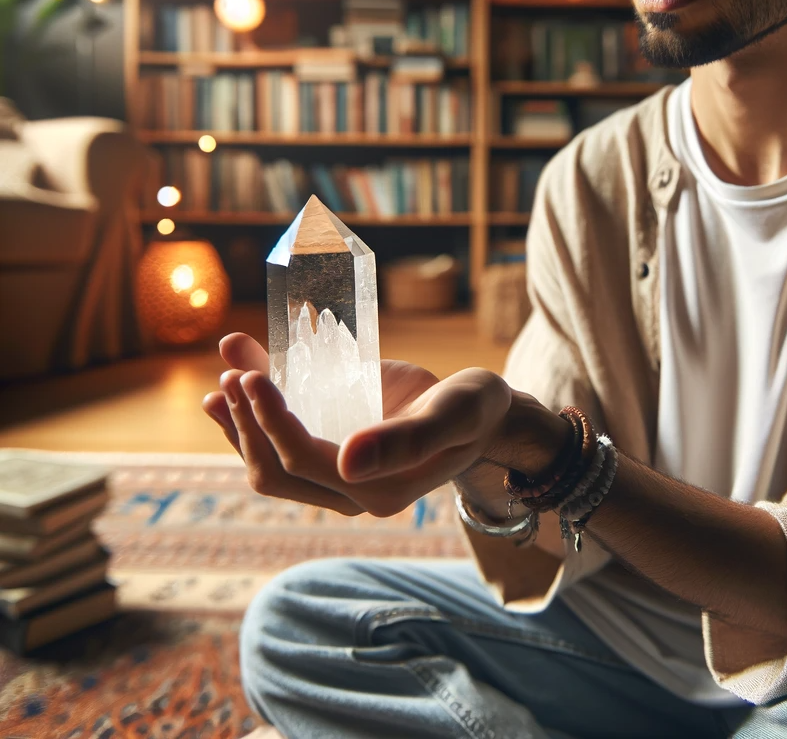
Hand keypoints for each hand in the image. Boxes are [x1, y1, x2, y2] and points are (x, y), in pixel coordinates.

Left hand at [202, 332, 516, 517]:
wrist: (483, 415)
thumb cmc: (474, 409)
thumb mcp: (452, 414)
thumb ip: (407, 438)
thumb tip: (346, 462)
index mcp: (379, 490)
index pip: (303, 462)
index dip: (271, 422)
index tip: (251, 376)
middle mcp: (352, 493)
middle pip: (276, 471)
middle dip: (246, 425)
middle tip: (233, 374)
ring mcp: (340, 479)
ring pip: (271, 466)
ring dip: (240, 427)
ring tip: (221, 382)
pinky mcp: (334, 457)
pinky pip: (282, 449)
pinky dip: (254, 420)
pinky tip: (233, 389)